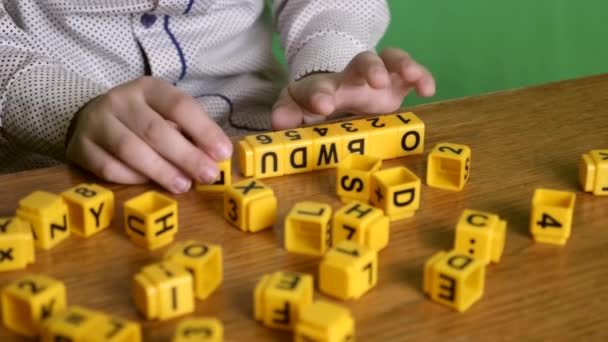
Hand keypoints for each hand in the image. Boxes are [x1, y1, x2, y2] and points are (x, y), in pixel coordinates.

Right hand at [66, 77, 232, 193]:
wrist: (92, 119)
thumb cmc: (143, 120)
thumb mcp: (166, 115)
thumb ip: (190, 132)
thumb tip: (218, 157)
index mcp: (148, 88)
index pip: (179, 105)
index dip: (204, 130)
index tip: (223, 153)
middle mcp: (120, 100)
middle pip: (156, 130)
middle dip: (186, 156)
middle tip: (208, 176)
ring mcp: (96, 123)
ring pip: (130, 150)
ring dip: (161, 171)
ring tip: (183, 185)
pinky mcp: (80, 147)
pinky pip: (108, 168)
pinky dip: (132, 178)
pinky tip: (148, 184)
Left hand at [271, 48, 435, 128]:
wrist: (337, 89)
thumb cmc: (316, 101)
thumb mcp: (298, 109)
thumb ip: (288, 115)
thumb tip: (278, 123)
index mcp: (324, 87)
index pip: (318, 86)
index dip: (319, 94)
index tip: (324, 105)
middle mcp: (351, 77)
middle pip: (360, 62)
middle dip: (369, 69)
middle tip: (376, 83)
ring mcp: (376, 77)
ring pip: (389, 58)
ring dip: (401, 64)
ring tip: (410, 75)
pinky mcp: (396, 83)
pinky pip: (411, 73)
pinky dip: (421, 76)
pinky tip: (427, 89)